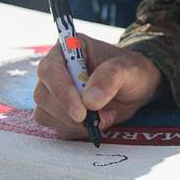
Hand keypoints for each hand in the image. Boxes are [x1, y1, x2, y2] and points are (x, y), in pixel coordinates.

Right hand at [33, 35, 162, 138]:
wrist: (136, 88)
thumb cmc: (132, 71)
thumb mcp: (129, 69)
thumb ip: (110, 78)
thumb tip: (89, 100)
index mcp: (69, 48)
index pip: (50, 69)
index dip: (62, 91)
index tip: (81, 111)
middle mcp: (56, 69)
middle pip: (44, 95)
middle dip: (69, 112)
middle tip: (99, 116)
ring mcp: (54, 92)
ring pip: (45, 114)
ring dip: (73, 123)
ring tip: (104, 116)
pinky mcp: (57, 112)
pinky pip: (55, 127)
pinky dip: (76, 131)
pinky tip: (97, 122)